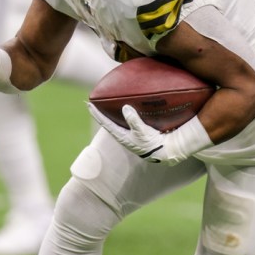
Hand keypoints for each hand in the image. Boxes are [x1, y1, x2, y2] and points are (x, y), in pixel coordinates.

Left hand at [88, 104, 211, 165]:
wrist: (166, 152)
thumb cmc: (153, 143)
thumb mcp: (142, 132)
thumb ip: (134, 120)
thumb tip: (125, 107)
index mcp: (121, 136)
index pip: (105, 123)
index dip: (97, 113)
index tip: (88, 104)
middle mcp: (124, 136)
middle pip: (109, 121)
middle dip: (103, 112)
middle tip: (96, 102)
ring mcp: (131, 135)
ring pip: (118, 122)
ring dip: (113, 113)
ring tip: (109, 104)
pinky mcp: (139, 133)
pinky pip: (128, 121)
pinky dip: (125, 115)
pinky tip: (128, 109)